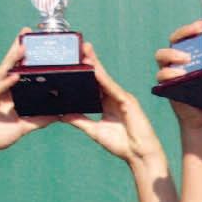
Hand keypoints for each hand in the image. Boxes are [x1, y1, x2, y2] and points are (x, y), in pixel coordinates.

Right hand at [0, 36, 59, 155]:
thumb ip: (41, 119)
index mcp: (8, 90)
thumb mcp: (25, 126)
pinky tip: (14, 76)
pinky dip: (6, 83)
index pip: (19, 69)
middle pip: (10, 65)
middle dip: (19, 48)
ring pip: (3, 72)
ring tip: (23, 47)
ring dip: (13, 60)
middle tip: (27, 32)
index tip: (37, 41)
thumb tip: (60, 115)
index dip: (26, 56)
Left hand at [62, 44, 164, 164]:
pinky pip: (113, 88)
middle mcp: (115, 97)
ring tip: (84, 51)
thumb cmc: (122, 145)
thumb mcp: (95, 131)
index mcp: (107, 103)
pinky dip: (103, 78)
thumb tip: (62, 115)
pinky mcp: (128, 102)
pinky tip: (94, 69)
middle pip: (100, 76)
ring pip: (106, 79)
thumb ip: (80, 121)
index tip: (74, 59)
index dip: (85, 71)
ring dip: (95, 64)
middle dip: (90, 61)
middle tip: (79, 46)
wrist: (139, 155)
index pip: (94, 83)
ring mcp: (122, 98)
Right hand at [156, 21, 201, 132]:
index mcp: (193, 53)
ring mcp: (171, 70)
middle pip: (174, 38)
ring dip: (173, 54)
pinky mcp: (166, 85)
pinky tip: (180, 75)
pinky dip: (169, 74)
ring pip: (162, 55)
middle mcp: (179, 58)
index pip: (190, 33)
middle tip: (196, 35)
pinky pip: (161, 76)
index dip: (195, 26)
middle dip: (184, 33)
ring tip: (186, 59)